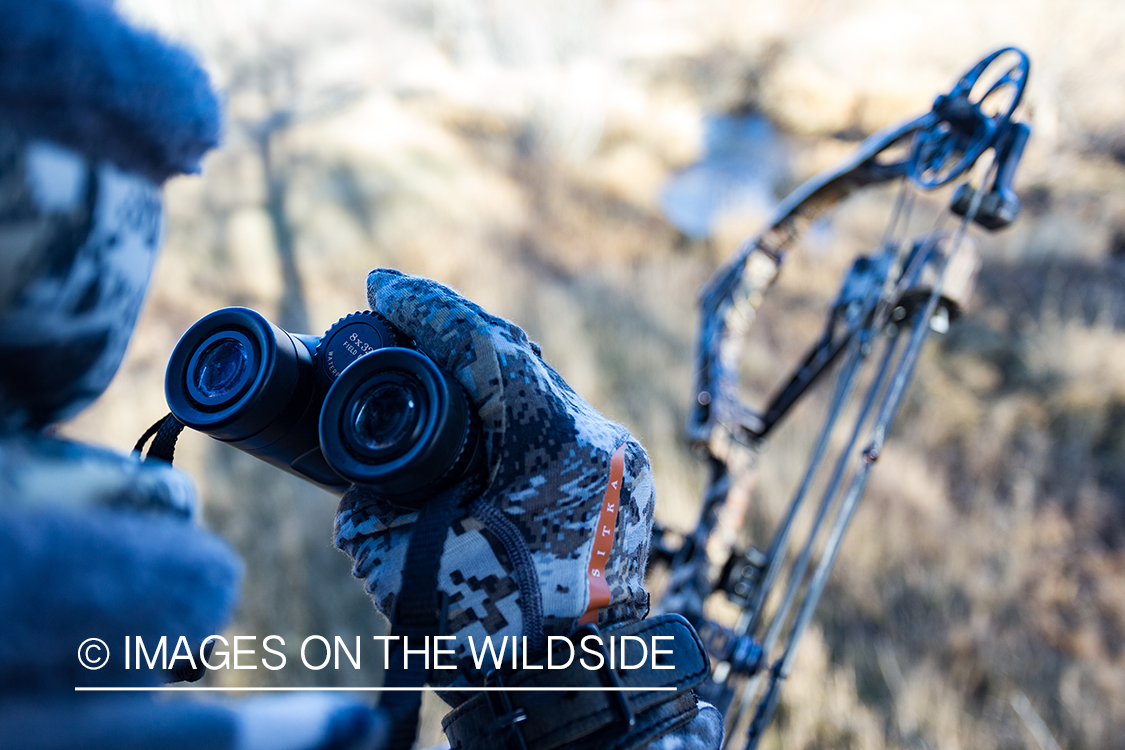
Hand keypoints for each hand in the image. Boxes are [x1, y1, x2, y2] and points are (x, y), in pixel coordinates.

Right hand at [334, 269, 654, 679]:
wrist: (563, 680)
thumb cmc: (486, 633)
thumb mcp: (401, 561)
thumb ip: (376, 495)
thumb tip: (365, 459)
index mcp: (553, 451)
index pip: (488, 349)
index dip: (430, 310)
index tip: (383, 288)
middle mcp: (596, 441)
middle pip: (519, 358)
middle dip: (451, 335)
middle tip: (396, 318)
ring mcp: (618, 456)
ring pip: (543, 388)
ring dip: (484, 374)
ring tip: (430, 361)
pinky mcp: (624, 473)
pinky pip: (561, 423)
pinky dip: (515, 411)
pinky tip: (480, 413)